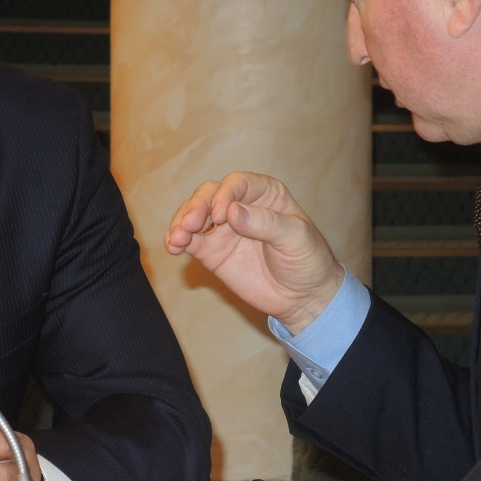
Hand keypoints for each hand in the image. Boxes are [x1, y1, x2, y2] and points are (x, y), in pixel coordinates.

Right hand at [165, 172, 344, 332]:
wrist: (302, 297)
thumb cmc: (308, 261)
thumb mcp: (296, 239)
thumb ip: (266, 224)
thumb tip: (233, 212)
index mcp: (264, 194)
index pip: (237, 183)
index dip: (225, 194)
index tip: (221, 216)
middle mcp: (239, 205)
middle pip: (209, 194)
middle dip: (196, 207)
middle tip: (190, 225)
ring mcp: (222, 228)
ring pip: (194, 214)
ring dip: (181, 222)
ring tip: (177, 239)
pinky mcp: (211, 251)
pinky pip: (189, 240)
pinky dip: (177, 241)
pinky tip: (173, 246)